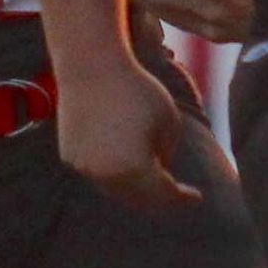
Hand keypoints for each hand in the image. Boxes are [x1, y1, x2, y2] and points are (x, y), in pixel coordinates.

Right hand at [53, 62, 199, 209]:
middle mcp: (107, 175)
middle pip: (140, 199)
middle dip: (160, 198)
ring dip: (135, 190)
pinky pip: (97, 175)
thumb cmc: (137, 89)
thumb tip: (158, 169)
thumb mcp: (169, 121)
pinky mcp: (70, 157)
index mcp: (136, 168)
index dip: (184, 198)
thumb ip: (167, 153)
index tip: (197, 197)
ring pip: (116, 190)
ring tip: (151, 181)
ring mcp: (85, 168)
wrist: (91, 68)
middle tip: (176, 194)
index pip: (166, 195)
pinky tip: (124, 165)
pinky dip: (112, 174)